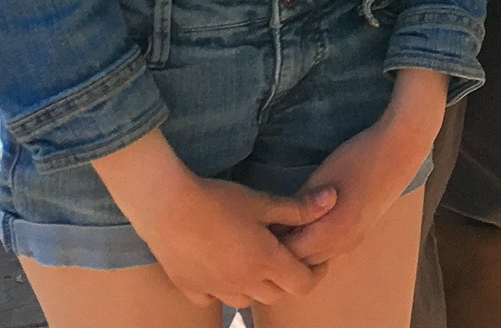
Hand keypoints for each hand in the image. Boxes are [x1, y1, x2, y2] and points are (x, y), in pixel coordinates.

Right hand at [95, 129, 334, 308]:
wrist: (167, 206)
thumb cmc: (218, 199)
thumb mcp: (261, 201)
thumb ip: (297, 208)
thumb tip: (333, 198)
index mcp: (265, 262)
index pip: (303, 283)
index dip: (315, 272)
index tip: (317, 257)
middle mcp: (244, 283)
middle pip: (277, 294)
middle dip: (287, 278)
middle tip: (287, 254)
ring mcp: (217, 290)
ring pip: (247, 300)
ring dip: (256, 285)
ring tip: (255, 259)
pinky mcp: (192, 289)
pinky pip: (214, 299)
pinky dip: (222, 288)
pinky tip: (219, 267)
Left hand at [284, 68, 445, 266]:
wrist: (399, 151)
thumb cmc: (357, 158)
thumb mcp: (320, 178)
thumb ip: (298, 204)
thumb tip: (276, 221)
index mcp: (331, 232)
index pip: (289, 253)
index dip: (270, 242)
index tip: (256, 227)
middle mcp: (342, 245)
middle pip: (302, 263)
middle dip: (282, 251)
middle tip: (265, 228)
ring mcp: (353, 241)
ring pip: (317, 259)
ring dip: (299, 249)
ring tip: (284, 225)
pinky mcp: (359, 233)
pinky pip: (329, 250)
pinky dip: (313, 244)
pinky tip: (305, 223)